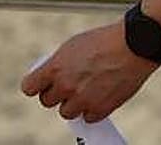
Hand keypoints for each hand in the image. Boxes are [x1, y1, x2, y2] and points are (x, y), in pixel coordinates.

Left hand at [21, 22, 156, 122]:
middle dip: (55, 94)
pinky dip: (91, 110)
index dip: (35, 85)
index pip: (29, 87)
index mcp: (55, 68)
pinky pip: (87, 118)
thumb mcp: (72, 46)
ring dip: (73, 104)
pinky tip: (97, 96)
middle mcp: (66, 86)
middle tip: (67, 85)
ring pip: (67, 112)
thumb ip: (58, 64)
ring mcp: (83, 99)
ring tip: (83, 91)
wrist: (132, 46)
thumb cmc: (102, 41)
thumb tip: (50, 77)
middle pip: (47, 101)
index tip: (41, 83)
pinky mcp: (100, 109)